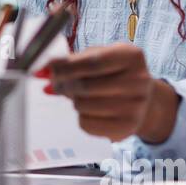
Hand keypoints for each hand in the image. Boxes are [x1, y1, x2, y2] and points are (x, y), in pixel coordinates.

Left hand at [38, 43, 180, 143]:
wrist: (144, 100)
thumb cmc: (113, 73)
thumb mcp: (99, 57)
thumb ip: (71, 61)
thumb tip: (42, 71)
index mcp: (131, 56)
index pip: (91, 62)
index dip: (64, 67)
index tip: (46, 70)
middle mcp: (139, 81)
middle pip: (85, 86)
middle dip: (63, 85)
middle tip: (55, 85)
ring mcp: (135, 107)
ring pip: (83, 105)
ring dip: (73, 101)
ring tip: (80, 96)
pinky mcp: (127, 128)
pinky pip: (87, 124)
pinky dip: (81, 117)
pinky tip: (90, 111)